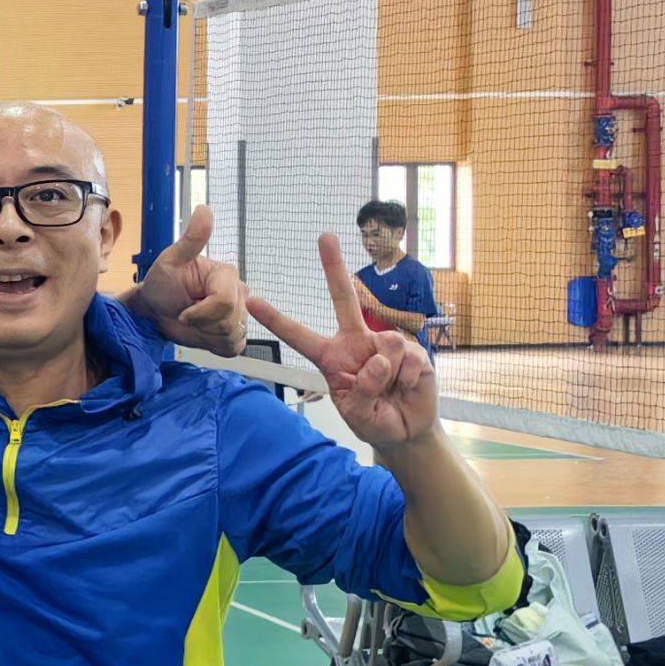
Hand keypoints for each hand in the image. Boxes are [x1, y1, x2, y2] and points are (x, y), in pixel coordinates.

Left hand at [132, 205, 250, 356]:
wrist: (155, 311)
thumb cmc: (162, 283)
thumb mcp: (171, 260)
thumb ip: (192, 239)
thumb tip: (204, 209)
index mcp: (226, 275)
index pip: (225, 301)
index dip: (201, 312)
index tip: (183, 312)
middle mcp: (240, 293)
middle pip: (229, 320)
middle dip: (202, 322)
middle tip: (186, 314)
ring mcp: (240, 315)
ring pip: (231, 334)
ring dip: (205, 333)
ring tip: (193, 322)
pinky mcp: (235, 335)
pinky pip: (232, 346)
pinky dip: (213, 344)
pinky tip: (201, 333)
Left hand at [249, 234, 441, 447]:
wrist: (409, 428)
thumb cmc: (375, 419)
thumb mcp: (357, 415)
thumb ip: (359, 392)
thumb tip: (377, 361)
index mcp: (332, 357)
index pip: (300, 336)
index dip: (277, 320)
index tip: (252, 301)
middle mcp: (357, 342)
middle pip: (344, 299)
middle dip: (334, 267)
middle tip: (325, 236)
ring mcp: (385, 342)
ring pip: (384, 347)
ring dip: (386, 376)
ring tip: (390, 390)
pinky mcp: (412, 349)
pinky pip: (407, 357)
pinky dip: (407, 378)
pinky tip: (406, 385)